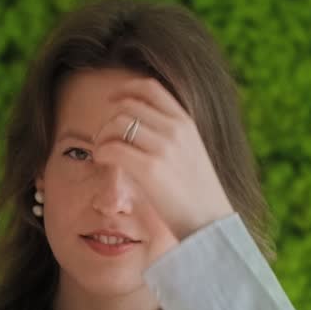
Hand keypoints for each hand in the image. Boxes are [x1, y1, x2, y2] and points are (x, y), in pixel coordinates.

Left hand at [90, 77, 235, 245]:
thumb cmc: (198, 193)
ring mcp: (164, 148)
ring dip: (102, 135)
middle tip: (103, 137)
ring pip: (117, 124)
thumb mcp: (192, 151)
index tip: (112, 102)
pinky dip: (101, 151)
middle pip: (128, 105)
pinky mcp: (151, 169)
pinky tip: (102, 160)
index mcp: (186, 122)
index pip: (150, 87)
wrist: (209, 222)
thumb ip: (173, 135)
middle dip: (109, 118)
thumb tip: (141, 126)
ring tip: (102, 151)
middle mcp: (175, 129)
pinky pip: (113, 148)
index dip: (125, 90)